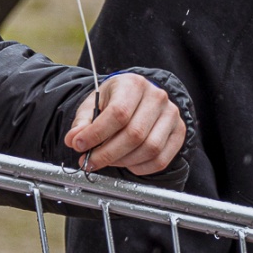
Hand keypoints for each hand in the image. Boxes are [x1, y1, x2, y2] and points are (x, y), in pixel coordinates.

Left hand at [64, 72, 184, 175]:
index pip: (118, 113)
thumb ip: (82, 122)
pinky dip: (141, 168)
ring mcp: (171, 115)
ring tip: (107, 160)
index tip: (79, 146)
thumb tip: (74, 139)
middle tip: (90, 162)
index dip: (97, 134)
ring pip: (149, 149)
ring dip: (123, 162)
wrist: (139, 97)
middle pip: (134, 134)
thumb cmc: (115, 100)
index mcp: (133, 84)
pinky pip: (161, 159)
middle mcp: (157, 97)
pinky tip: (127, 163)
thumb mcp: (93, 104)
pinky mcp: (178, 132)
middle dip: (107, 154)